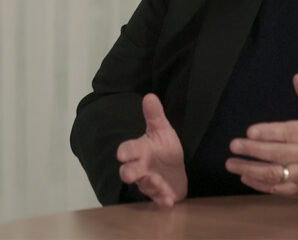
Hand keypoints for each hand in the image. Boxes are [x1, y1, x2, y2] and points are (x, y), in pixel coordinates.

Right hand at [116, 93, 187, 207]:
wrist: (175, 170)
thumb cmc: (164, 149)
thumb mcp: (162, 130)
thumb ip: (155, 116)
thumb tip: (150, 96)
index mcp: (141, 150)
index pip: (128, 150)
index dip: (125, 152)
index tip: (122, 154)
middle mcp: (141, 167)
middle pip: (129, 171)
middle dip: (128, 173)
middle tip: (128, 175)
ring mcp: (150, 182)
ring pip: (145, 186)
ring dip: (150, 184)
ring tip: (157, 182)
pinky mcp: (161, 195)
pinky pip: (159, 200)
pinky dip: (163, 201)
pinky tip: (168, 201)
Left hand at [225, 74, 297, 195]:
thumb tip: (297, 78)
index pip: (288, 133)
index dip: (268, 132)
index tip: (249, 131)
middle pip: (277, 154)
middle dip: (253, 150)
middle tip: (233, 145)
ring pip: (276, 174)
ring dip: (251, 170)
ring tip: (232, 164)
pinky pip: (280, 188)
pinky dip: (262, 185)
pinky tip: (246, 178)